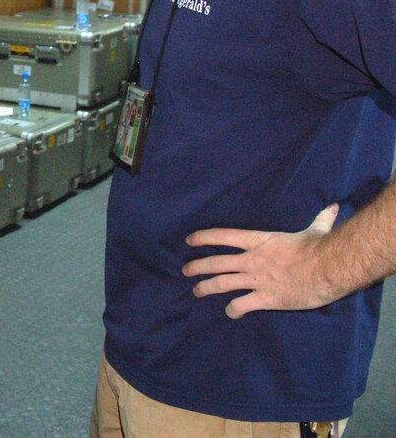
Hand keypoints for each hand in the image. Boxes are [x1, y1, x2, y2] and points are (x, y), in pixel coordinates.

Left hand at [181, 204, 338, 317]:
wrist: (330, 268)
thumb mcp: (317, 229)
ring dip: (206, 288)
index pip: (223, 236)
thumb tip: (334, 207)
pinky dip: (233, 310)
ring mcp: (257, 279)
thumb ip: (320, 219)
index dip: (203, 237)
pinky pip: (242, 305)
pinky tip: (230, 313)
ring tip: (196, 291)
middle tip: (185, 271)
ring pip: (222, 284)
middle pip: (216, 262)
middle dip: (198, 266)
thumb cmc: (322, 247)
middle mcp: (253, 260)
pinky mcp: (267, 298)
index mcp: (260, 241)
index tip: (189, 240)